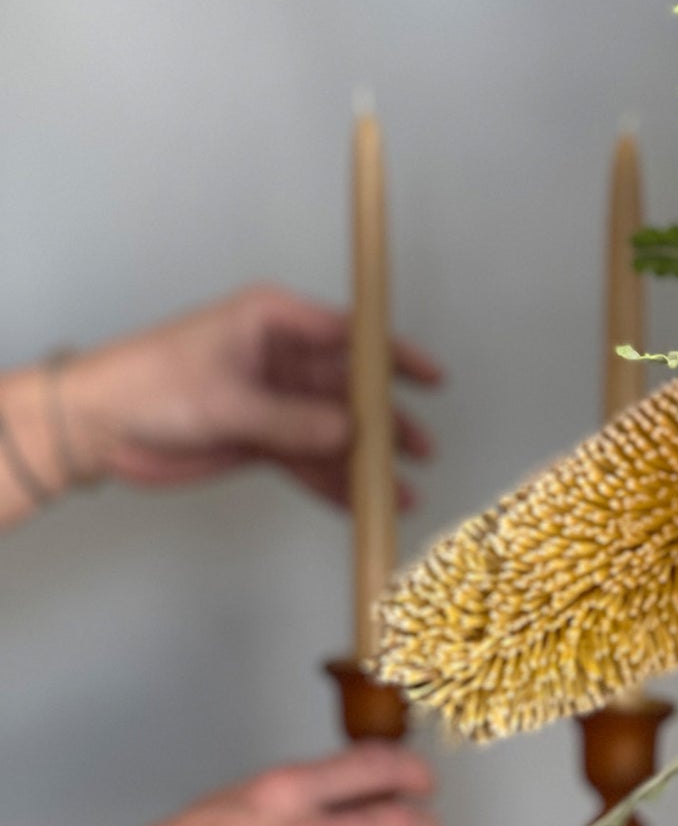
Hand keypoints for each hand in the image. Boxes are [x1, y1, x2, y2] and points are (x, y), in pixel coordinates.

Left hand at [57, 284, 440, 507]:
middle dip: (386, 421)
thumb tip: (350, 432)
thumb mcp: (226, 398)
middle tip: (420, 448)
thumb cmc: (146, 383)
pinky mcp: (264, 439)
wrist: (96, 428)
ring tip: (397, 493)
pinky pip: (311, 461)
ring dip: (365, 462)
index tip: (431, 376)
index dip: (393, 356)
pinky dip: (335, 483)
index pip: (348, 334)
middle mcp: (281, 359)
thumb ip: (292, 419)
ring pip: (335, 431)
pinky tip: (361, 502)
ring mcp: (275, 401)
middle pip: (350, 390)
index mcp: (273, 323)